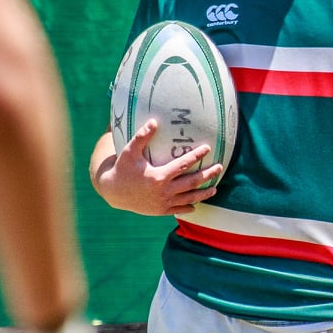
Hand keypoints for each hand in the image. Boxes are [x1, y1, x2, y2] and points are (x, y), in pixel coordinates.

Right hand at [93, 121, 221, 215]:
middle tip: (220, 167)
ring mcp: (163, 203)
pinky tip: (196, 204)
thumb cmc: (122, 168)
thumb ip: (142, 136)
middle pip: (192, 183)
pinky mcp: (160, 211)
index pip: (183, 165)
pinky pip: (178, 210)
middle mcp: (164, 191)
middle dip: (208, 175)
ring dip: (203, 194)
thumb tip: (154, 121)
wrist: (113, 192)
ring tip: (214, 189)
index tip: (208, 148)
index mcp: (159, 176)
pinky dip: (189, 207)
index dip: (197, 156)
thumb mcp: (129, 151)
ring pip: (188, 199)